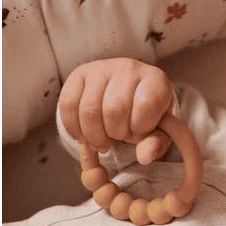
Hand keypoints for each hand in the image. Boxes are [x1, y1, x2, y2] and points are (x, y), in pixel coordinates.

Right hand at [59, 58, 173, 164]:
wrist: (127, 97)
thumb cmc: (146, 115)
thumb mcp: (157, 131)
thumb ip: (154, 144)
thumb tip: (144, 158)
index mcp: (155, 80)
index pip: (145, 106)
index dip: (140, 128)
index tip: (139, 132)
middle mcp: (129, 68)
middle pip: (114, 110)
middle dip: (116, 134)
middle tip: (119, 136)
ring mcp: (102, 68)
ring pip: (89, 110)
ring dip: (94, 135)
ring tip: (103, 140)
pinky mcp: (80, 73)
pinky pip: (68, 105)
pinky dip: (74, 128)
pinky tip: (84, 136)